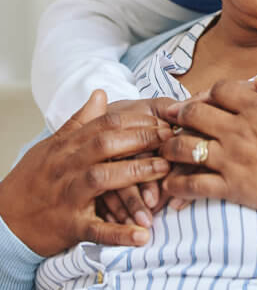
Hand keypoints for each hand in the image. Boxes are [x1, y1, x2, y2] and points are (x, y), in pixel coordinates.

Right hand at [0, 90, 171, 255]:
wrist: (4, 220)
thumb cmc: (34, 179)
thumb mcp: (54, 145)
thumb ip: (80, 121)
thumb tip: (100, 93)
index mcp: (69, 145)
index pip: (106, 124)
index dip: (137, 120)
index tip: (163, 120)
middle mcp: (68, 166)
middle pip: (107, 144)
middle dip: (142, 139)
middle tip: (171, 139)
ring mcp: (68, 195)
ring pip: (103, 178)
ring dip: (137, 174)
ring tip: (165, 171)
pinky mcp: (69, 226)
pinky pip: (96, 228)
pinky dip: (119, 232)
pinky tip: (142, 233)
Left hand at [158, 75, 256, 217]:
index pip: (220, 89)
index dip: (210, 91)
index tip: (208, 97)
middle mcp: (240, 130)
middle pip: (195, 113)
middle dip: (181, 111)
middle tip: (173, 115)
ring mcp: (233, 160)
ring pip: (186, 148)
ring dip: (172, 145)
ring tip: (167, 147)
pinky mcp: (233, 188)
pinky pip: (194, 185)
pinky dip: (178, 184)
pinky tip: (172, 183)